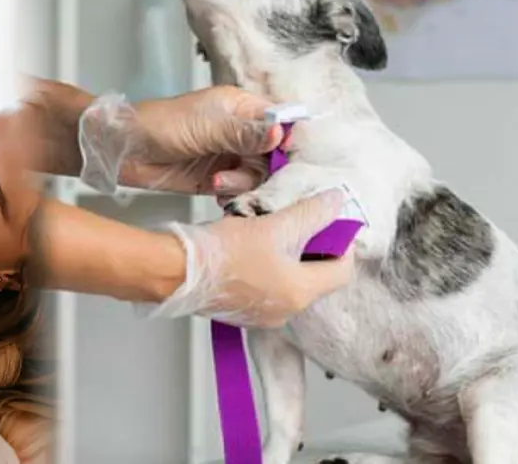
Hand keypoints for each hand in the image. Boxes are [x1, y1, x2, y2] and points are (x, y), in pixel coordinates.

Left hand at [119, 85, 285, 195]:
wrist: (124, 150)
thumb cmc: (160, 125)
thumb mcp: (207, 127)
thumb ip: (245, 133)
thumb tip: (280, 132)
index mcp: (242, 108)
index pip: (281, 121)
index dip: (288, 140)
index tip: (288, 159)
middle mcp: (240, 131)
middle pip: (274, 154)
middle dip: (265, 169)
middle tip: (246, 176)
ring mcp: (228, 156)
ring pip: (258, 175)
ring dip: (243, 182)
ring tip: (218, 182)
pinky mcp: (216, 179)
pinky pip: (239, 190)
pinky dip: (233, 194)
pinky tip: (217, 192)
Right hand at [149, 188, 352, 327]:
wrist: (175, 272)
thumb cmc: (223, 251)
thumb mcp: (274, 225)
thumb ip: (310, 214)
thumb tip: (336, 202)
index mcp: (300, 293)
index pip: (342, 270)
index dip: (342, 243)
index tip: (329, 221)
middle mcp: (286, 311)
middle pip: (315, 277)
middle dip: (311, 247)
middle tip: (298, 221)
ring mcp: (262, 315)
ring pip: (289, 281)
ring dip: (287, 256)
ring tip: (270, 230)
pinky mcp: (241, 311)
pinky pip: (266, 289)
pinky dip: (267, 269)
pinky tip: (250, 248)